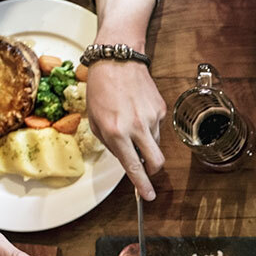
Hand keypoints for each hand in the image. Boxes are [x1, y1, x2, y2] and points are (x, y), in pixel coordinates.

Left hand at [85, 60, 166, 200]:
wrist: (117, 59)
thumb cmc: (101, 88)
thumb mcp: (95, 120)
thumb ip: (110, 143)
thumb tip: (126, 158)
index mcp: (116, 132)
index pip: (133, 166)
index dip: (142, 185)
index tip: (148, 196)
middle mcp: (136, 127)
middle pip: (156, 162)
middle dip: (152, 170)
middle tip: (146, 168)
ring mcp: (151, 117)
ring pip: (156, 144)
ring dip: (146, 143)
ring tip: (133, 125)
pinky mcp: (161, 109)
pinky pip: (158, 127)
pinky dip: (149, 126)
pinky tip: (138, 111)